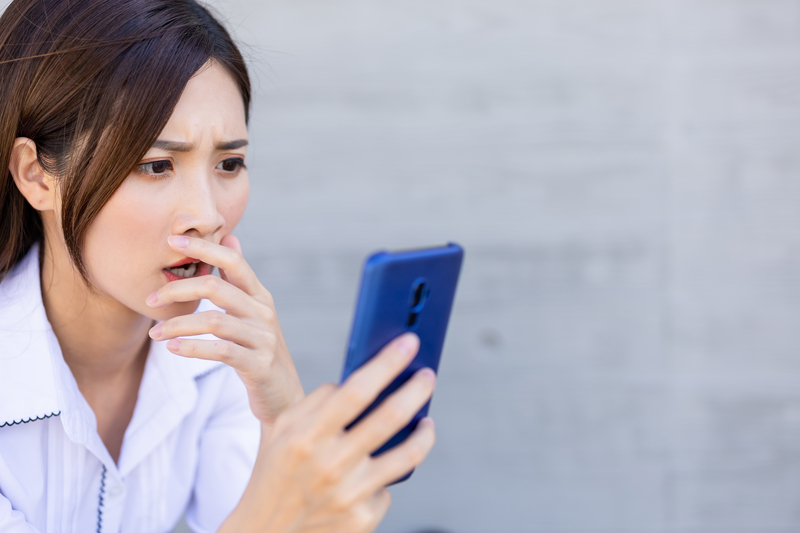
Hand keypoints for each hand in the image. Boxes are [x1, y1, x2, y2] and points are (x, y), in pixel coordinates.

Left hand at [146, 234, 303, 423]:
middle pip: (217, 288)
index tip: (172, 240)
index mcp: (260, 296)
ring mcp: (264, 339)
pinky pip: (222, 351)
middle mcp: (264, 313)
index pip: (233, 261)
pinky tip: (173, 348)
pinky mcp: (259, 365)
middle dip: (178, 289)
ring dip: (179, 324)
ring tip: (155, 333)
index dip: (203, 247)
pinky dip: (194, 348)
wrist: (284, 395)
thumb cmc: (259, 350)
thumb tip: (231, 239)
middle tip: (150, 299)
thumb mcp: (253, 312)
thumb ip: (239, 279)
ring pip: (215, 321)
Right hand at [222, 333, 436, 532]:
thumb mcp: (281, 431)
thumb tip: (357, 379)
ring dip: (423, 433)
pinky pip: (388, 487)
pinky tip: (378, 471)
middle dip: (417, 390)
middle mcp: (330, 464)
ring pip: (406, 455)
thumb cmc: (275, 473)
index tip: (409, 343)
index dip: (387, 363)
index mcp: (306, 436)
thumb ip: (316, 402)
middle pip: (390, 417)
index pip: (356, 390)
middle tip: (427, 376)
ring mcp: (349, 494)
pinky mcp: (362, 519)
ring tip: (426, 421)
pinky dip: (386, 475)